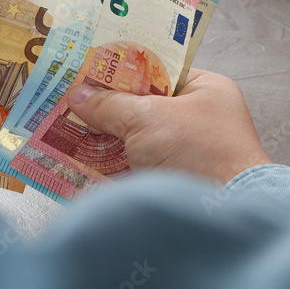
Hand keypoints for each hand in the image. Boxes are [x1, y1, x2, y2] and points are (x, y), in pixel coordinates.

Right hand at [67, 69, 271, 184]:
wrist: (220, 218)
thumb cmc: (197, 155)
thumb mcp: (147, 118)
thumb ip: (110, 104)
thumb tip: (79, 95)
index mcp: (207, 90)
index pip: (159, 71)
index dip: (123, 70)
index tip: (89, 72)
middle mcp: (202, 118)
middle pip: (145, 106)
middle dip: (109, 109)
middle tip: (72, 104)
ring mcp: (190, 153)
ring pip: (139, 140)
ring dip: (108, 140)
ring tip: (69, 133)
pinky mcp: (176, 182)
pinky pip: (140, 168)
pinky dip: (116, 167)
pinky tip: (85, 164)